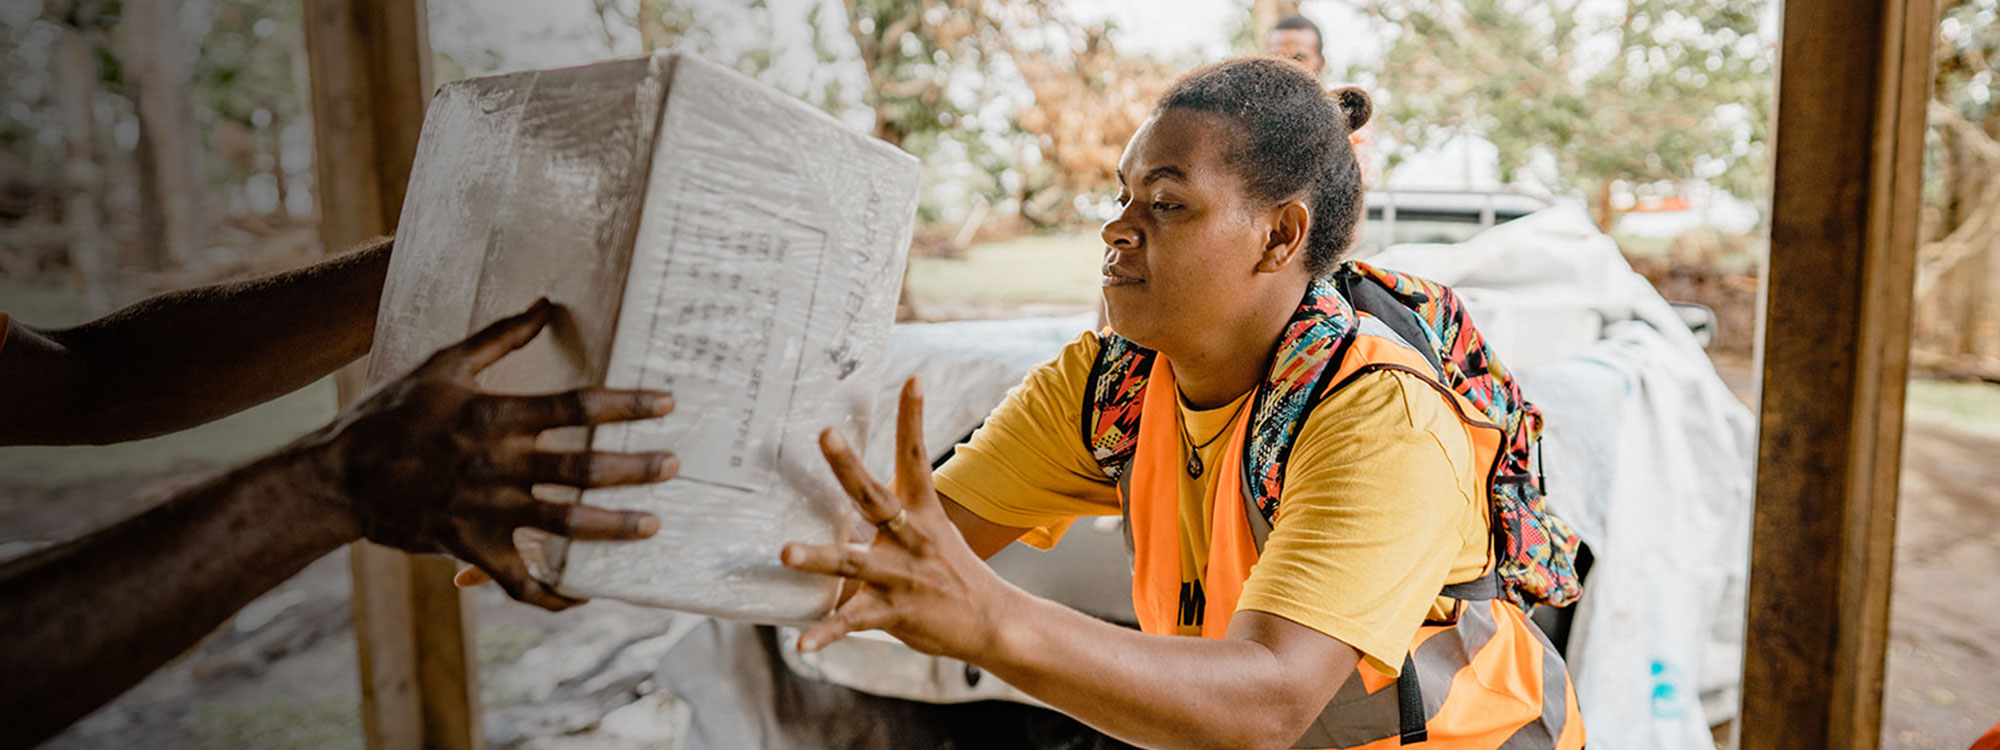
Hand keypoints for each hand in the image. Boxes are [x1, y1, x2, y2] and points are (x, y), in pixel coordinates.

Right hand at [311, 298, 678, 609]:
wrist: (338, 475)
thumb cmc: (391, 414)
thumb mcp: (442, 365)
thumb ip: (500, 336)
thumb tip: (546, 302)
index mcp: (495, 416)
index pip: (576, 406)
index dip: (626, 405)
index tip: (666, 404)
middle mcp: (498, 465)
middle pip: (582, 468)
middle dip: (635, 468)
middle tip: (673, 466)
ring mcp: (486, 511)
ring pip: (564, 525)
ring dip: (613, 527)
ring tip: (651, 525)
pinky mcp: (470, 548)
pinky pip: (519, 581)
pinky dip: (553, 594)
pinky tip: (584, 595)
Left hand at [781, 377, 1023, 657]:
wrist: (994, 622)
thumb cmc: (952, 573)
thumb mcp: (929, 534)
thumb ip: (889, 514)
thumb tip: (853, 489)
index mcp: (921, 513)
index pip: (915, 457)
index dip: (913, 418)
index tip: (912, 378)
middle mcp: (911, 539)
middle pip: (875, 497)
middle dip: (849, 467)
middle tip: (826, 434)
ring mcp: (901, 577)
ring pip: (853, 563)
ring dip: (819, 558)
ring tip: (784, 552)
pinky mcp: (893, 614)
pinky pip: (852, 622)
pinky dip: (825, 634)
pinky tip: (801, 645)